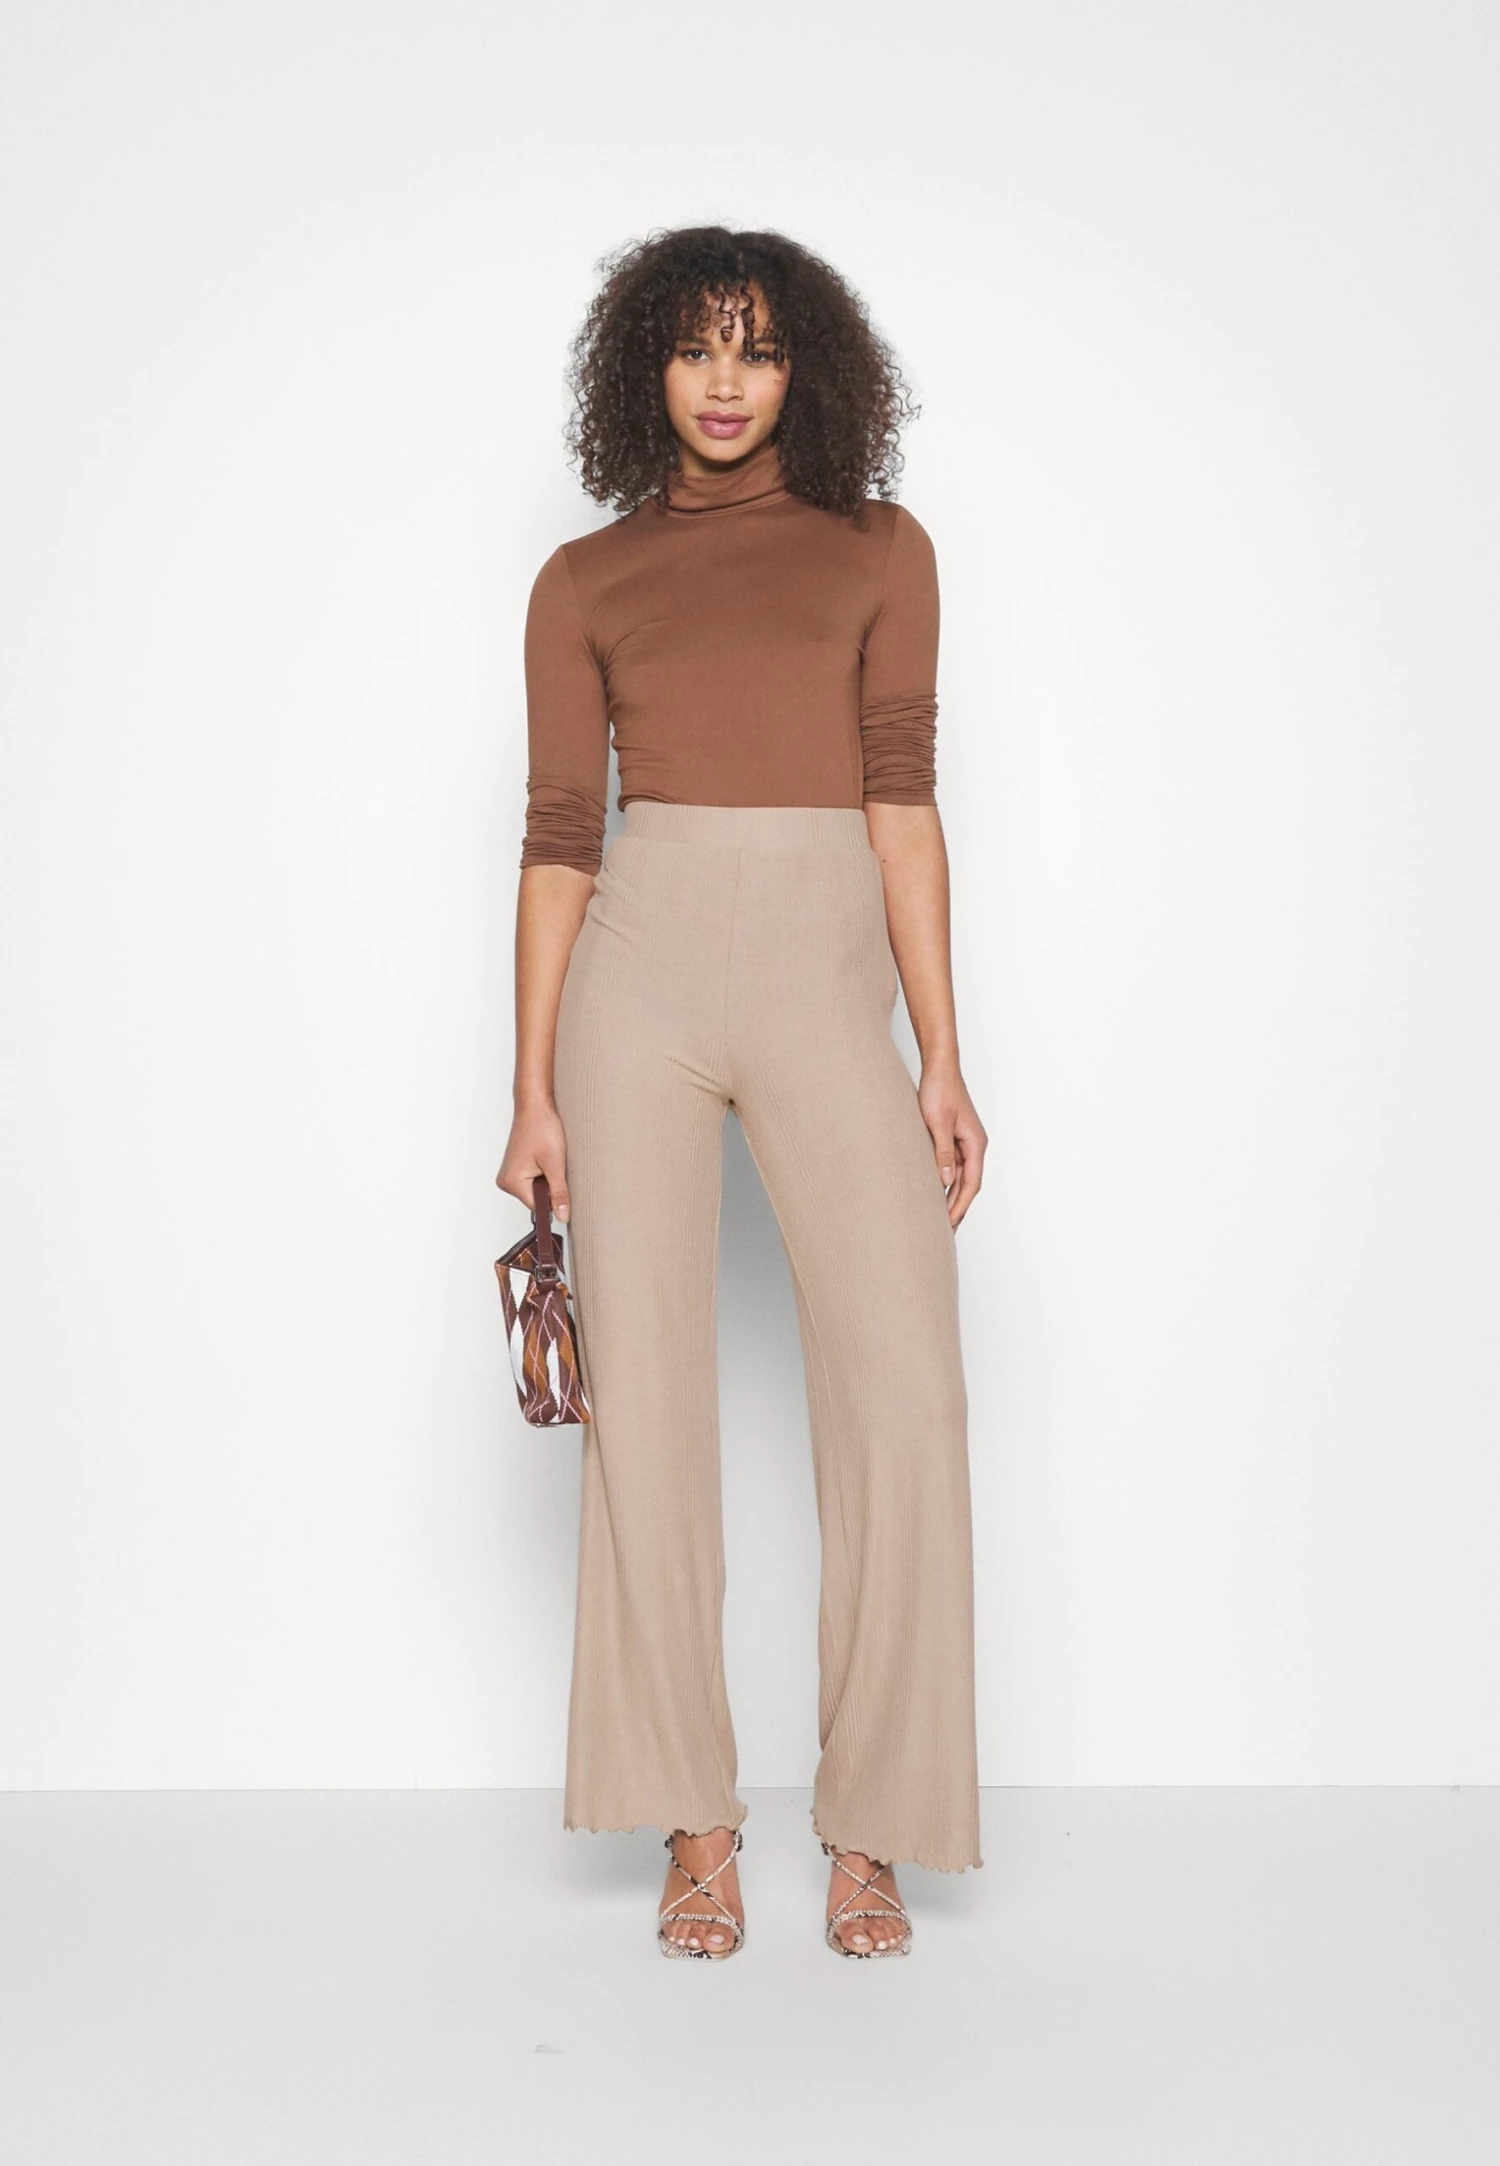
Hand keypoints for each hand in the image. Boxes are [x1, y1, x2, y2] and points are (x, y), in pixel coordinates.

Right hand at [496, 1097, 571, 1219]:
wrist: (535, 1105)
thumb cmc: (542, 1127)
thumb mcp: (555, 1163)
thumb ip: (559, 1193)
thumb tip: (563, 1216)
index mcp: (512, 1182)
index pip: (538, 1206)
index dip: (554, 1197)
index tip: (562, 1184)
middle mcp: (506, 1181)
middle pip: (536, 1198)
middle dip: (550, 1186)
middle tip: (554, 1164)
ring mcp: (509, 1174)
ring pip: (537, 1189)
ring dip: (547, 1178)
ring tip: (548, 1158)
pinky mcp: (516, 1168)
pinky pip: (533, 1179)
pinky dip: (543, 1172)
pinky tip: (545, 1157)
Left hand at [917, 1063, 985, 1228]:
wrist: (939, 1068)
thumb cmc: (939, 1090)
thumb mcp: (938, 1123)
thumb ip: (942, 1152)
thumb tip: (946, 1180)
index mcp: (975, 1144)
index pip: (971, 1184)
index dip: (960, 1206)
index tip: (950, 1224)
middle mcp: (973, 1145)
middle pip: (968, 1184)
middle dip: (957, 1208)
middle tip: (945, 1231)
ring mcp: (964, 1142)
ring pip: (960, 1177)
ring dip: (951, 1197)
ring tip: (940, 1219)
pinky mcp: (953, 1138)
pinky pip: (952, 1166)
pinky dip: (945, 1182)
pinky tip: (934, 1193)